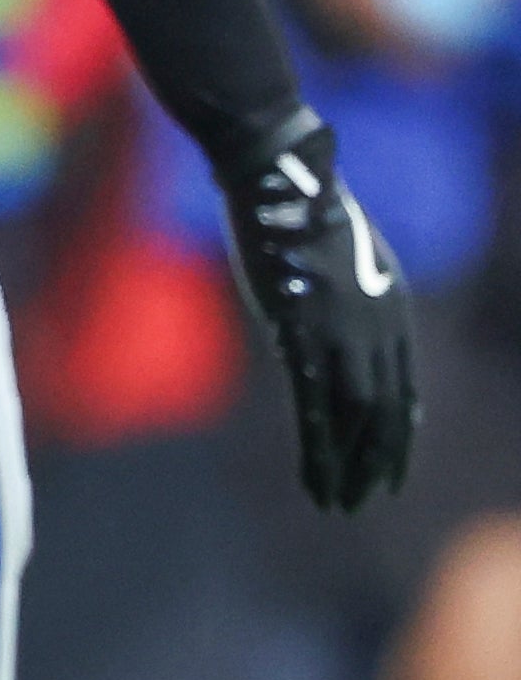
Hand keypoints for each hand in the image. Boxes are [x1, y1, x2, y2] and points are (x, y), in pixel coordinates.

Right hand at [218, 112, 418, 510]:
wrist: (277, 174)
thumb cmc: (295, 203)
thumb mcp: (337, 250)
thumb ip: (342, 293)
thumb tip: (329, 315)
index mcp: (391, 308)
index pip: (403, 388)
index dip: (399, 433)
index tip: (391, 469)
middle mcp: (379, 328)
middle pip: (385, 412)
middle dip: (375, 462)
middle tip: (364, 500)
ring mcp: (342, 333)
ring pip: (355, 420)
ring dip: (347, 469)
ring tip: (337, 505)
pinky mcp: (303, 337)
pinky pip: (315, 409)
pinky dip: (319, 454)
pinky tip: (315, 483)